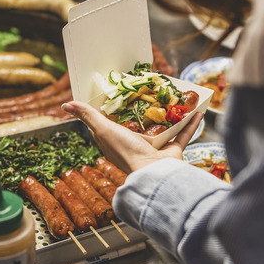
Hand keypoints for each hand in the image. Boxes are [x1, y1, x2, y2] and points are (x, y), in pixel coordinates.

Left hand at [61, 101, 203, 173]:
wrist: (152, 173)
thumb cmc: (125, 151)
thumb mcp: (103, 129)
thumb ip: (87, 115)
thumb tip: (66, 104)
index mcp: (117, 141)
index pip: (112, 123)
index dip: (114, 109)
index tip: (120, 93)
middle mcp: (136, 145)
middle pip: (141, 124)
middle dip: (147, 109)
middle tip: (152, 90)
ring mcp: (156, 148)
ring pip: (165, 128)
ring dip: (172, 115)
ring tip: (175, 98)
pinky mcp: (173, 151)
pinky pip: (184, 134)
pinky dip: (191, 124)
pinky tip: (197, 111)